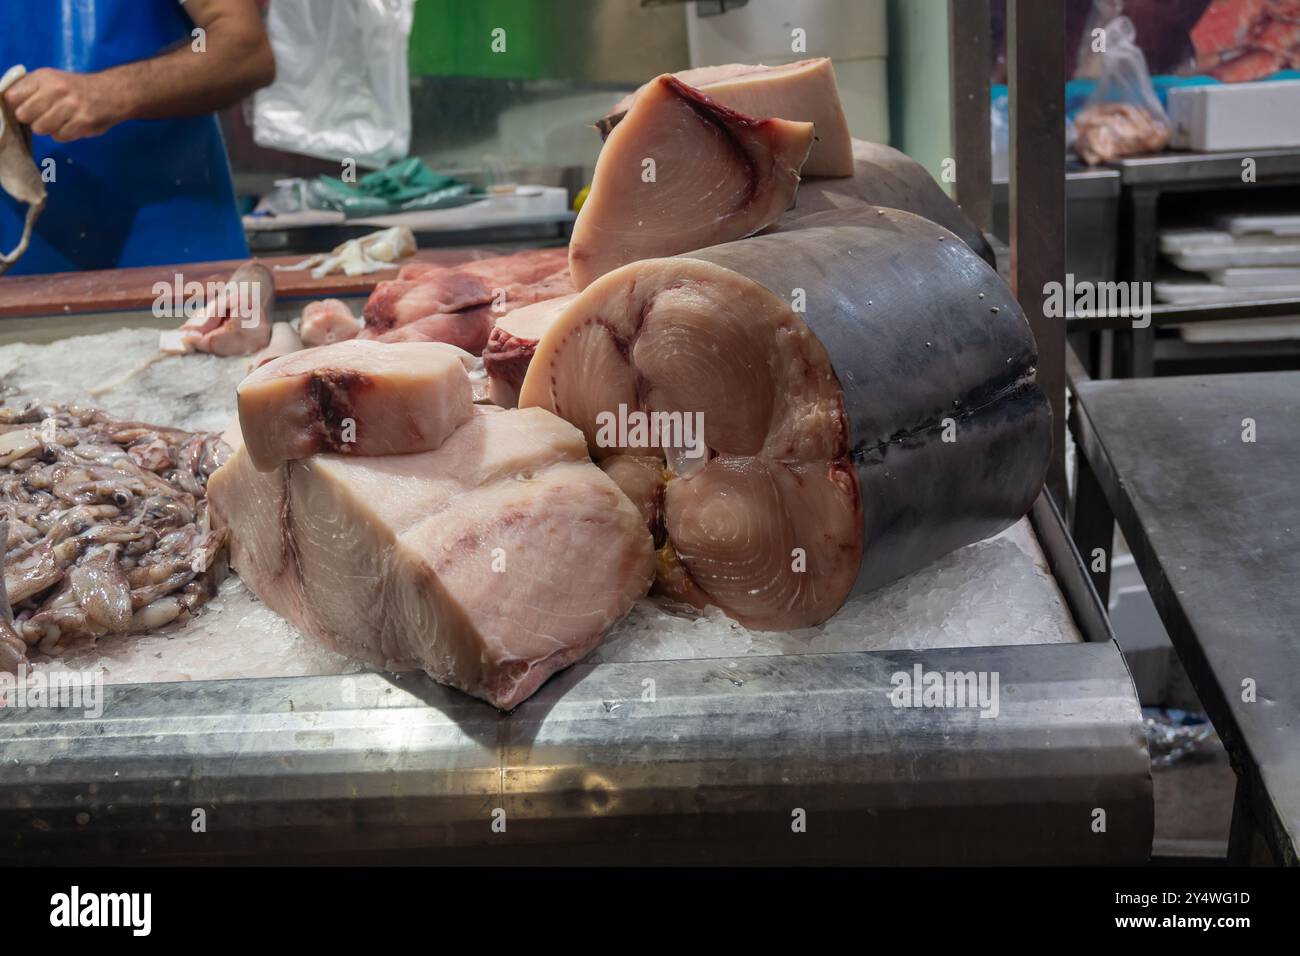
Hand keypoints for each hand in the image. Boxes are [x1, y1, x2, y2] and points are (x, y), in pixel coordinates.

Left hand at [2, 68, 124, 141]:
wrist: (112, 93)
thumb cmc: (76, 88)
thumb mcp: (52, 79)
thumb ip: (29, 88)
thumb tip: (6, 102)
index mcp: (44, 77)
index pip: (13, 96)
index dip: (16, 105)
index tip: (24, 107)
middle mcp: (56, 90)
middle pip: (24, 115)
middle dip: (31, 118)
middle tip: (42, 115)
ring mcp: (70, 108)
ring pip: (40, 128)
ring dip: (47, 128)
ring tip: (57, 121)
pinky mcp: (82, 123)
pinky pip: (59, 136)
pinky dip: (62, 134)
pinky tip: (70, 126)